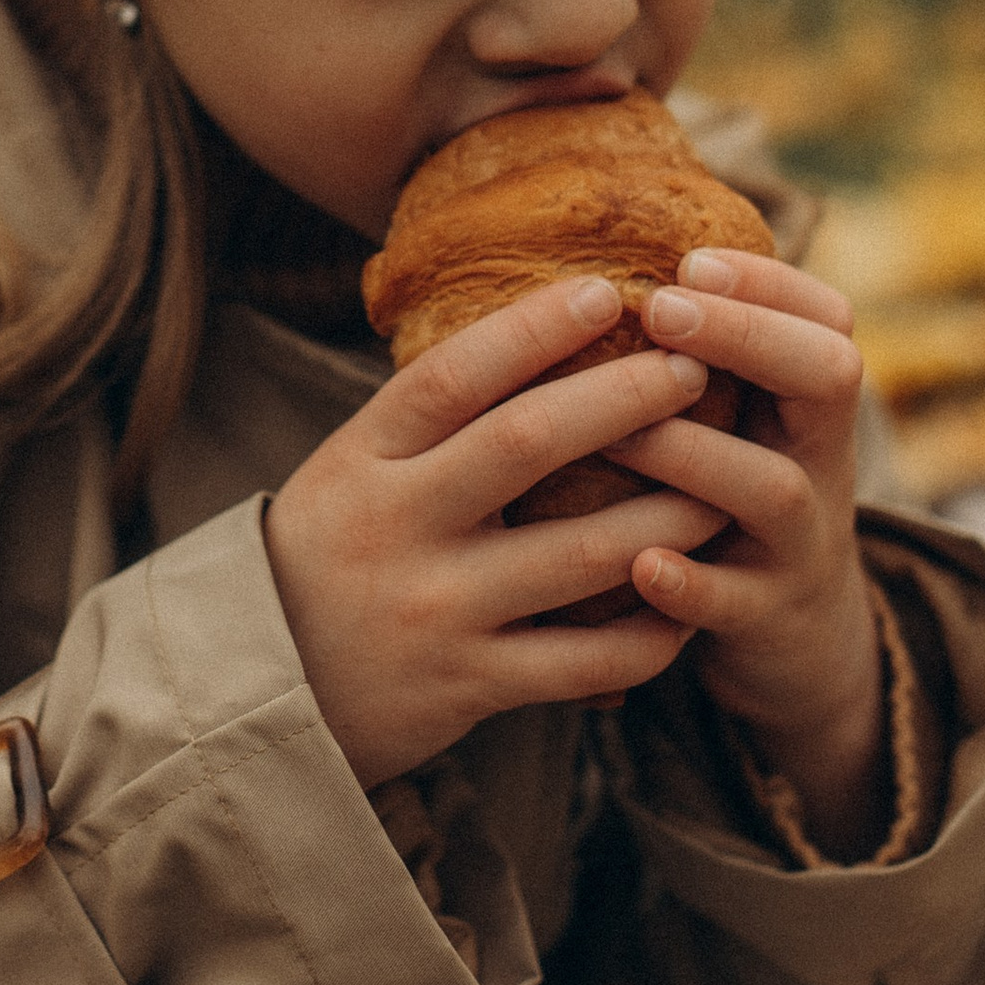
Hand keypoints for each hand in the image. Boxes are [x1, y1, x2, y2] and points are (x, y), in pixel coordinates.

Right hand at [265, 275, 729, 789]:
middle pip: (527, 444)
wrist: (261, 693)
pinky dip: (648, 633)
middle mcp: (397, 526)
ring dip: (667, 517)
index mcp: (364, 459)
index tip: (607, 291)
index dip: (534, 328)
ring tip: (723, 486)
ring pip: (580, 555)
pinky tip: (687, 603)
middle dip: (624, 401)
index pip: (454, 375)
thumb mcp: (351, 471)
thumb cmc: (330, 555)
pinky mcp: (467, 686)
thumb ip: (430, 422)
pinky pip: (583, 661)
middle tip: (692, 372)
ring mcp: (435, 609)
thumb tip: (543, 331)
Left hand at [607, 253, 885, 856]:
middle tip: (661, 310)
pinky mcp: (765, 620)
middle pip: (829, 377)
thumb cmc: (732, 504)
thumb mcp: (742, 426)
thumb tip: (594, 259)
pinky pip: (734, 601)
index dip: (769, 282)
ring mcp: (798, 544)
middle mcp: (819, 463)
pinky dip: (689, 583)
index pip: (828, 318)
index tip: (688, 260)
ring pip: (774, 488)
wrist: (796, 642)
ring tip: (617, 435)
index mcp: (808, 406)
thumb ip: (699, 358)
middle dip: (747, 336)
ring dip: (694, 451)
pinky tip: (640, 564)